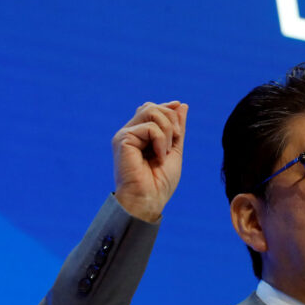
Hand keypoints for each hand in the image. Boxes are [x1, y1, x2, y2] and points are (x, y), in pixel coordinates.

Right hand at [112, 101, 187, 222]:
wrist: (149, 199)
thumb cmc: (160, 182)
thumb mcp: (174, 149)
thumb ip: (177, 128)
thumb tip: (181, 105)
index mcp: (140, 136)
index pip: (151, 108)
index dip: (167, 106)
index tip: (180, 106)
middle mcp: (130, 133)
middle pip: (151, 106)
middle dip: (171, 119)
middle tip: (175, 139)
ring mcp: (125, 135)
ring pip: (150, 110)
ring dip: (167, 130)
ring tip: (166, 150)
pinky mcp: (123, 140)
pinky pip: (149, 127)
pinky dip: (161, 140)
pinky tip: (159, 156)